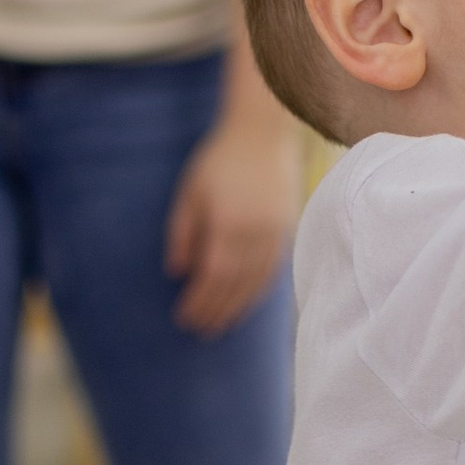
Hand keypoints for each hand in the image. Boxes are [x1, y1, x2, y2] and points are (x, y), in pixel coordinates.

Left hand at [164, 108, 302, 335]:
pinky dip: (258, 290)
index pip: (213, 275)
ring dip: (238, 307)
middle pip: (235, 283)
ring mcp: (275, 231)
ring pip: (257, 281)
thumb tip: (177, 272)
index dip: (200, 300)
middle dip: (216, 310)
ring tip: (221, 326)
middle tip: (200, 331)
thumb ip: (182, 232)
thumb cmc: (218, 160)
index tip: (184, 317)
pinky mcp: (287, 228)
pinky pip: (273, 269)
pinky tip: (246, 303)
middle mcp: (255, 231)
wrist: (262, 133)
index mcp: (228, 222)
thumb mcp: (190, 192)